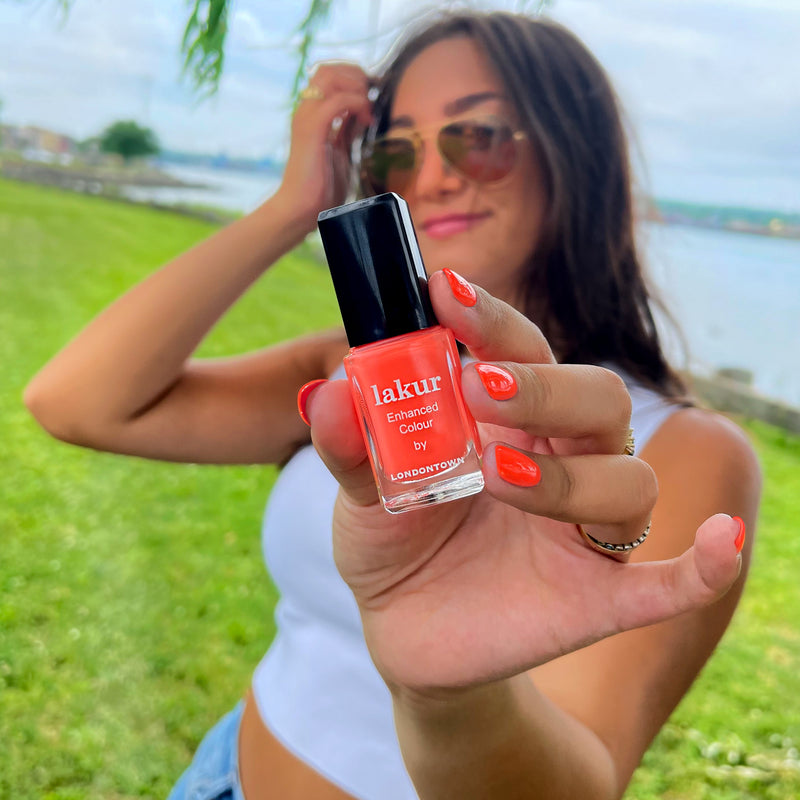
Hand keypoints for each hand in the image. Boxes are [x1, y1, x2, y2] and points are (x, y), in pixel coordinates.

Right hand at [274, 62, 372, 231]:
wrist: (302, 209)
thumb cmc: (321, 188)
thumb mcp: (341, 152)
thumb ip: (348, 131)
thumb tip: (363, 114)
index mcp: (312, 114)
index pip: (329, 75)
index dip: (354, 77)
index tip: (374, 95)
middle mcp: (306, 110)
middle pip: (328, 69)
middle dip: (356, 76)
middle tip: (373, 99)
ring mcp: (307, 118)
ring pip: (330, 76)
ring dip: (356, 86)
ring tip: (368, 109)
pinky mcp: (312, 130)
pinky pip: (336, 101)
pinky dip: (356, 103)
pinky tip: (366, 120)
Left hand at [304, 271, 743, 694]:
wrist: (405, 628)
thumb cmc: (394, 540)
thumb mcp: (360, 491)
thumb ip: (349, 445)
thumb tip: (330, 391)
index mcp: (509, 420)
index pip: (523, 351)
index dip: (493, 319)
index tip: (443, 291)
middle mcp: (561, 458)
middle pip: (597, 399)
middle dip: (543, 387)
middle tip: (478, 388)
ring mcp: (582, 530)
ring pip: (625, 481)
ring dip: (570, 474)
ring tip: (497, 474)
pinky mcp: (597, 598)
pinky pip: (668, 583)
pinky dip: (703, 566)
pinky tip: (722, 542)